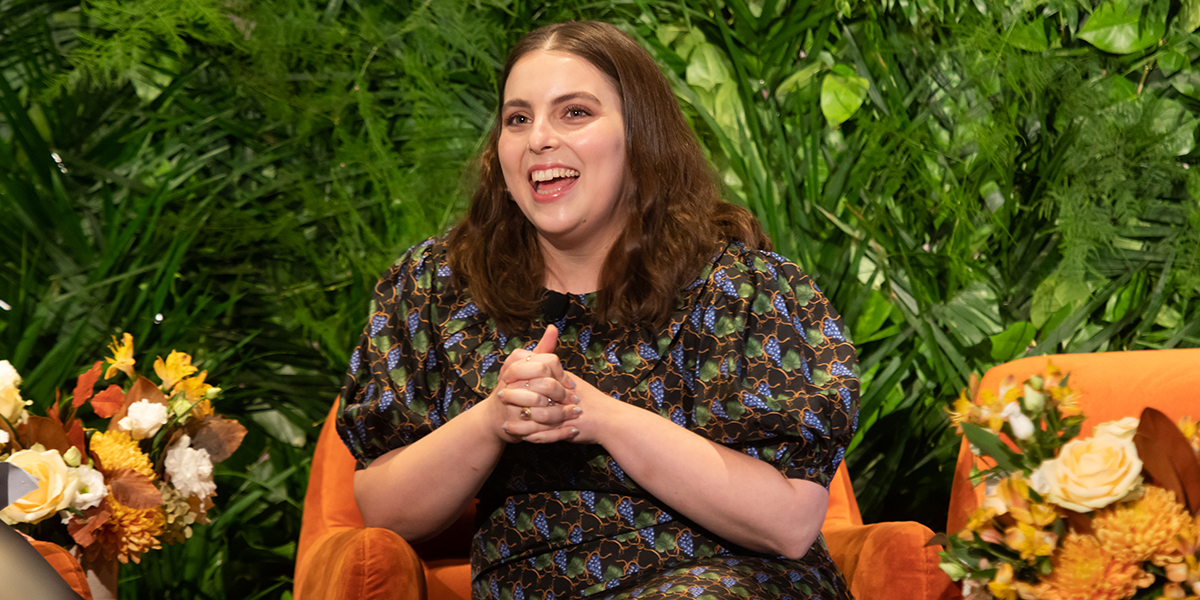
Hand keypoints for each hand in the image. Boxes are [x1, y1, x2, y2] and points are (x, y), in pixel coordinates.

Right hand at [493, 325, 581, 442]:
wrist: (494, 417)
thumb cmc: (513, 388)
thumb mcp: (525, 366)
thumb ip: (541, 349)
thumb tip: (553, 328)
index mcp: (513, 366)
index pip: (545, 365)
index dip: (561, 374)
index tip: (569, 383)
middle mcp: (509, 384)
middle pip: (546, 386)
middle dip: (563, 394)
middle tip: (575, 399)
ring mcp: (511, 406)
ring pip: (544, 409)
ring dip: (564, 413)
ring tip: (577, 413)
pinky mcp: (515, 426)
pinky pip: (542, 430)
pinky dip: (560, 431)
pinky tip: (572, 430)